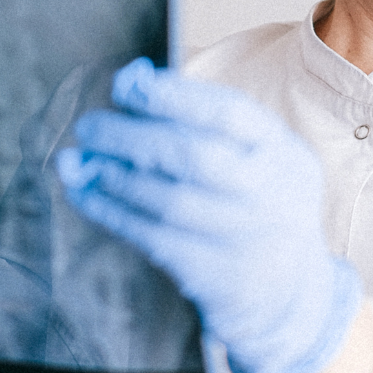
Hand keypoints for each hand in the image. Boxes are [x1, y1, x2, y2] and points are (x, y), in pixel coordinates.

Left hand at [56, 58, 361, 372]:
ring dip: (114, 176)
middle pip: (193, 156)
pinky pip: (152, 237)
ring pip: (168, 200)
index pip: (227, 113)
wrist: (290, 293)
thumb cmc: (258, 202)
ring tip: (82, 160)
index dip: (172, 95)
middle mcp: (269, 193)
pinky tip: (88, 194)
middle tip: (91, 126)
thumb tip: (132, 80)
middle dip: (131, 136)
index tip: (127, 84)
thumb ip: (203, 118)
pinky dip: (112, 212)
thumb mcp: (258, 155)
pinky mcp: (214, 274)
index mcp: (281, 151)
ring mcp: (243, 237)